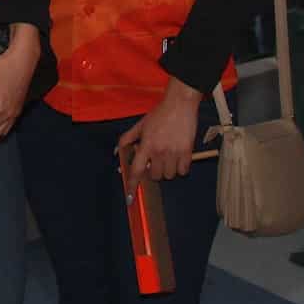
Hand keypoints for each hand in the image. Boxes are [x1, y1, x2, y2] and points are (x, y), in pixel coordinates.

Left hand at [116, 80, 203, 196]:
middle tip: (156, 159)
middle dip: (154, 171)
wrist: (179, 105)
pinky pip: (183, 171)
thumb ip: (127, 139)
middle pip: (155, 176)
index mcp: (146, 145)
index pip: (136, 170)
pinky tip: (178, 157)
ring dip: (167, 170)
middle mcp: (159, 151)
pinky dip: (180, 168)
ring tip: (167, 156)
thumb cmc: (159, 114)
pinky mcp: (187, 152)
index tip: (130, 198)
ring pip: (169, 175)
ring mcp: (174, 153)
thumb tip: (116, 151)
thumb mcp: (140, 125)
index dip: (132, 185)